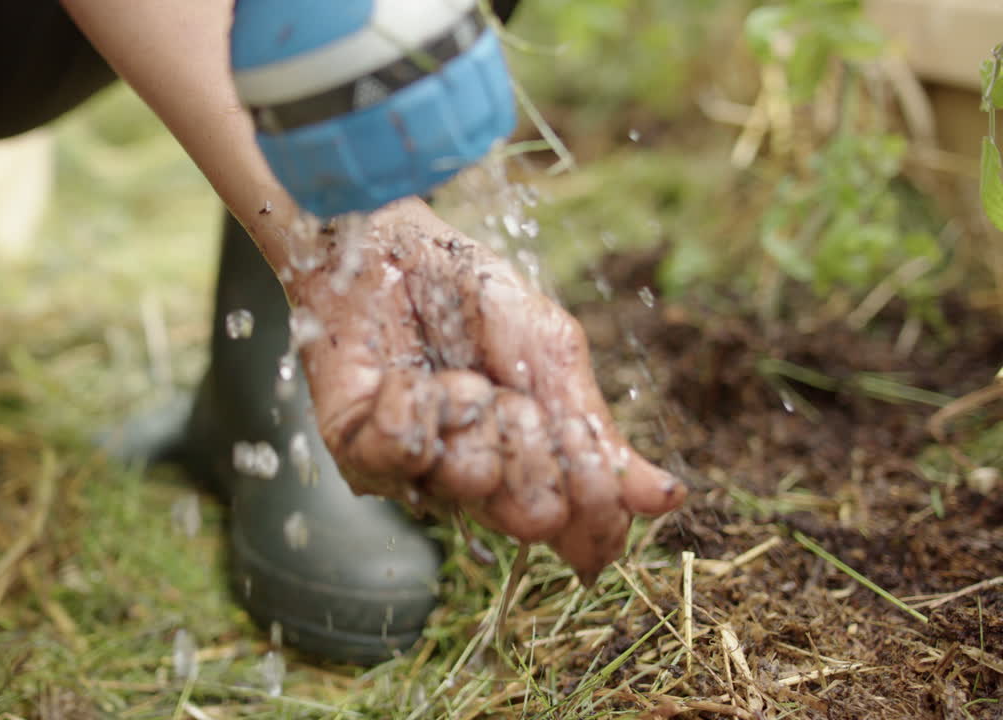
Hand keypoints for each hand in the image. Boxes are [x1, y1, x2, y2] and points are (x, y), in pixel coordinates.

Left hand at [281, 198, 686, 583]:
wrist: (388, 244)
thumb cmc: (468, 295)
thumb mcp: (551, 351)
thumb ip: (597, 432)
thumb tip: (666, 501)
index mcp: (530, 467)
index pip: (579, 528)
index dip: (590, 486)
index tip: (574, 428)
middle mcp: (476, 486)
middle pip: (531, 515)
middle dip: (532, 439)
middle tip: (507, 392)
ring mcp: (415, 476)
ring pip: (470, 479)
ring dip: (472, 407)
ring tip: (450, 375)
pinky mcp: (358, 452)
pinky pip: (405, 447)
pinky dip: (416, 398)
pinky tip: (404, 377)